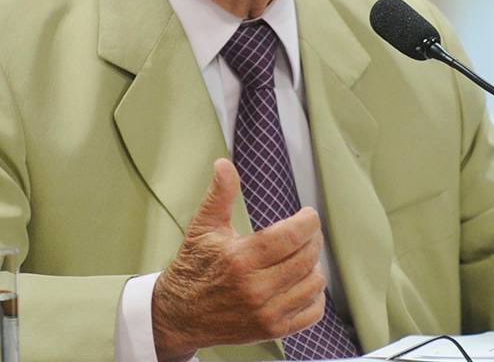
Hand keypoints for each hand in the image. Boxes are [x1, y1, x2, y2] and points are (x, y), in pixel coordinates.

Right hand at [151, 159, 326, 361]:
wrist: (179, 314)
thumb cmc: (194, 267)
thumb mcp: (204, 227)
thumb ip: (220, 195)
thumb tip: (223, 165)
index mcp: (240, 259)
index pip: (292, 236)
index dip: (308, 221)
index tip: (308, 215)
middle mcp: (255, 288)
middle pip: (306, 257)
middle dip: (313, 239)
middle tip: (305, 232)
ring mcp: (265, 312)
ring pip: (313, 283)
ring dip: (313, 266)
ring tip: (301, 256)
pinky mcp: (271, 329)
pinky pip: (312, 312)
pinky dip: (314, 296)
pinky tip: (301, 282)